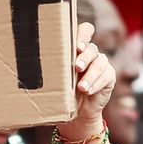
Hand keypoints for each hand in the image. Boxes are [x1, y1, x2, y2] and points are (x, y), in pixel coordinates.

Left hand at [58, 21, 115, 143]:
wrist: (76, 112)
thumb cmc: (62, 91)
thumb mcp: (55, 77)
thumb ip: (53, 65)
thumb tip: (33, 59)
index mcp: (77, 48)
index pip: (85, 31)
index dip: (83, 35)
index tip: (77, 47)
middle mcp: (91, 53)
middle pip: (91, 48)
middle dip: (84, 57)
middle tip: (77, 67)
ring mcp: (101, 64)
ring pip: (99, 63)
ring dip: (90, 75)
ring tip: (81, 88)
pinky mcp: (109, 76)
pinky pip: (106, 76)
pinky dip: (96, 84)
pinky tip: (88, 91)